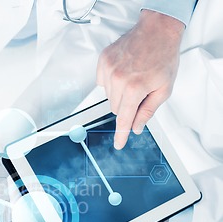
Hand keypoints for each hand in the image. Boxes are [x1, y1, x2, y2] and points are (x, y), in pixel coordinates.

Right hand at [97, 10, 184, 149]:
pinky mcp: (102, 62)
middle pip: (116, 108)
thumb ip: (148, 111)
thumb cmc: (163, 57)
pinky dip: (112, 82)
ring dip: (120, 93)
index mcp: (135, 88)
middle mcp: (118, 80)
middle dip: (127, 105)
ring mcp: (108, 70)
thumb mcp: (164, 88)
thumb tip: (137, 127)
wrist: (156, 31)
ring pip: (109, 96)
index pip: (124, 118)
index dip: (121, 134)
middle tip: (140, 91)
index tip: (118, 144)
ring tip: (133, 77)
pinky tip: (124, 71)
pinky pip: (102, 83)